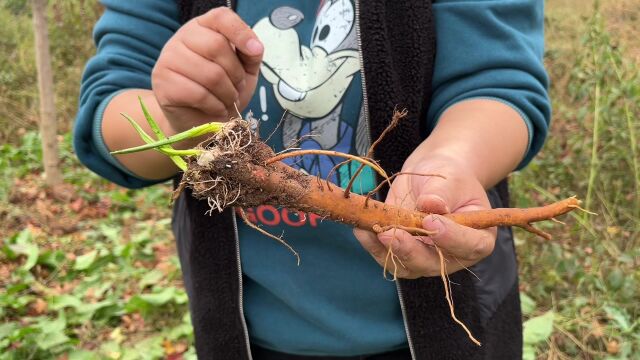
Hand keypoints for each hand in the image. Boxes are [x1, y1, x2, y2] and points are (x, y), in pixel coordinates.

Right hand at [152, 7, 262, 133]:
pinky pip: (198, 94)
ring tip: (227, 99)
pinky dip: (215, 105)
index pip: (221, 17)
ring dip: (227, 93)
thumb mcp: (244, 70)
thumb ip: (250, 54)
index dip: (241, 32)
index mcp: (203, 27)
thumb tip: (254, 47)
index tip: (255, 51)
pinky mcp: (163, 84)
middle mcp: (182, 37)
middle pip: (217, 46)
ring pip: (209, 74)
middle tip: (237, 87)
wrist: (199, 119)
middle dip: (236, 73)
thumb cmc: (222, 90)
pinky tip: (216, 107)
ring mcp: (168, 59)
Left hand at [353, 154, 496, 278]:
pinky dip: (371, 244)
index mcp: (478, 237)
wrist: (432, 178)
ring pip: (405, 266)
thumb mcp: (451, 179)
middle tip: (391, 233)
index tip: (432, 222)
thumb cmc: (450, 177)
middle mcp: (452, 256)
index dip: (452, 238)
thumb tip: (431, 204)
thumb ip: (442, 193)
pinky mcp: (402, 254)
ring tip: (370, 229)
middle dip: (409, 250)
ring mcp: (425, 258)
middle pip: (432, 263)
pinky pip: (385, 256)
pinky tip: (361, 229)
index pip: (470, 245)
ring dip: (385, 250)